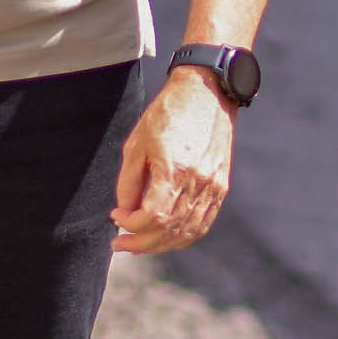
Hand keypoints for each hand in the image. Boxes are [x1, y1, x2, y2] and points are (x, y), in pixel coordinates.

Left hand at [110, 66, 236, 254]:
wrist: (206, 94)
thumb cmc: (168, 114)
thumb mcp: (137, 144)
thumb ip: (129, 182)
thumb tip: (125, 211)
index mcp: (175, 169)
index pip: (153, 217)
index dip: (131, 224)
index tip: (116, 216)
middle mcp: (198, 182)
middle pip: (169, 230)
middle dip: (140, 243)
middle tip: (119, 244)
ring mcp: (213, 186)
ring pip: (188, 232)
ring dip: (161, 244)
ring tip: (140, 245)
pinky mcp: (221, 186)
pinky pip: (204, 223)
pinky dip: (184, 237)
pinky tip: (167, 238)